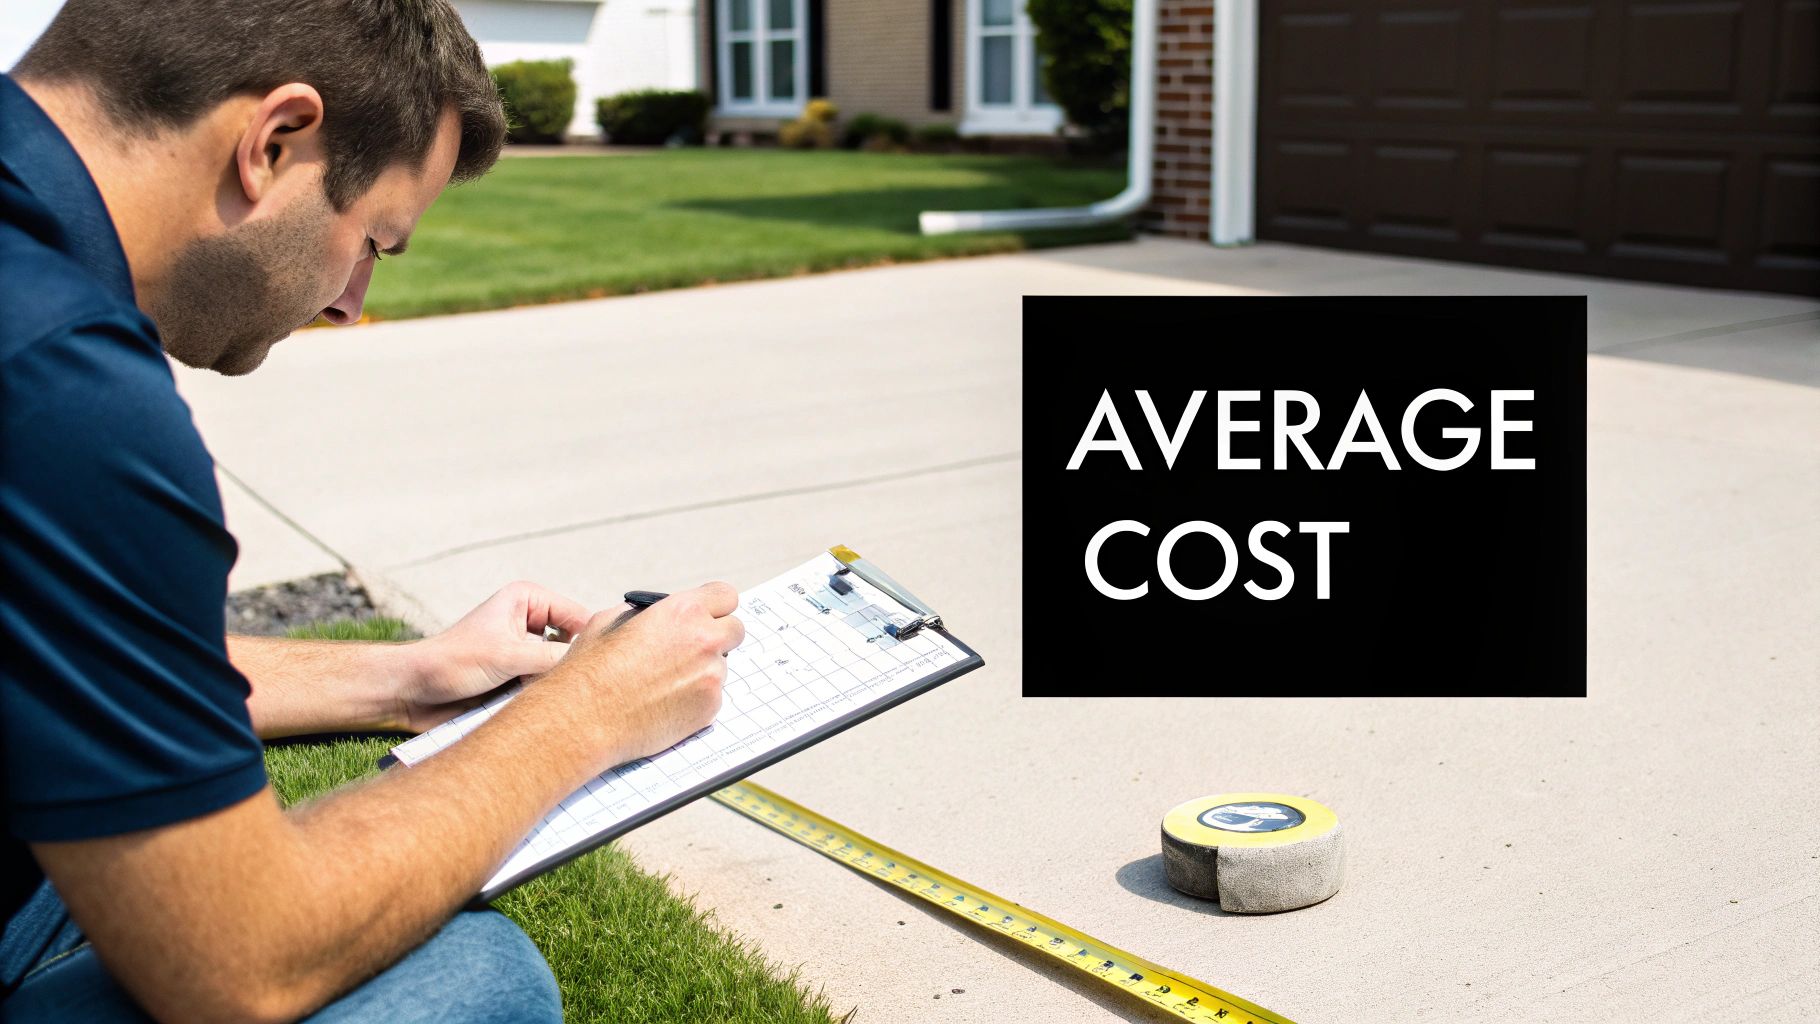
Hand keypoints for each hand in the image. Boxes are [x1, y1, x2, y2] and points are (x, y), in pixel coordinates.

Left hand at [399, 581, 593, 731]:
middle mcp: (528, 622)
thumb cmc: (451, 663)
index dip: (590, 640)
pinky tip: (533, 705)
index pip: (579, 616)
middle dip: (570, 664)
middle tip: (566, 686)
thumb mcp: (508, 656)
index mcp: (527, 599)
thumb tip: (593, 665)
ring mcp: (523, 650)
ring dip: (554, 683)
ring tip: (542, 696)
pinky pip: (544, 685)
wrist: (413, 692)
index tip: (594, 667)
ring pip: (559, 667)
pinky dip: (542, 695)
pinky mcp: (516, 676)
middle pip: (572, 643)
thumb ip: (554, 659)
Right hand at [560, 582, 744, 767]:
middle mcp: (704, 640)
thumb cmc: (591, 672)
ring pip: (721, 666)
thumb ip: (646, 613)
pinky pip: (713, 696)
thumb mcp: (610, 621)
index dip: (715, 606)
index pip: (726, 596)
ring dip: (703, 670)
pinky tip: (665, 702)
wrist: (583, 721)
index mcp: (682, 612)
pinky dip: (696, 698)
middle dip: (717, 637)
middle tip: (693, 649)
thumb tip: (656, 615)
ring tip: (665, 682)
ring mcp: (711, 676)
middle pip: (735, 630)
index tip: (709, 615)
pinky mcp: (710, 708)